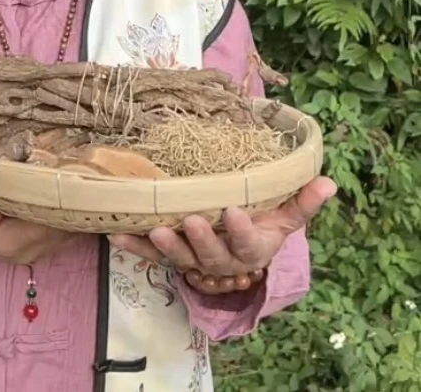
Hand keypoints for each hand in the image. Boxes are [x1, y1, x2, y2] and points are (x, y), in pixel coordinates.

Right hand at [0, 181, 75, 264]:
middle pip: (66, 226)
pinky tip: (74, 187)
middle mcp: (31, 250)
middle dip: (74, 199)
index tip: (66, 175)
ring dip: (78, 203)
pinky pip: (69, 227)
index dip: (60, 200)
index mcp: (10, 242)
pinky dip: (74, 208)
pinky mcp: (47, 243)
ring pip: (73, 227)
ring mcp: (41, 249)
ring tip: (81, 174)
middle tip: (81, 167)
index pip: (47, 224)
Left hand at [109, 176, 336, 293]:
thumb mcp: (283, 217)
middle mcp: (220, 260)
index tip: (235, 212)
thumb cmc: (260, 225)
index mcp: (250, 248)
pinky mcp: (169, 256)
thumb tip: (328, 182)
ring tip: (156, 231)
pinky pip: (149, 254)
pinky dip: (132, 245)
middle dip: (201, 239)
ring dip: (166, 246)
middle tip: (191, 220)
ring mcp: (193, 259)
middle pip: (211, 255)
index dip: (243, 230)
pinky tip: (114, 234)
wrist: (237, 252)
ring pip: (180, 258)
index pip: (248, 243)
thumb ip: (302, 202)